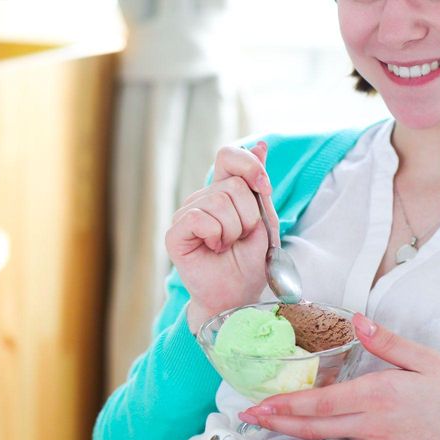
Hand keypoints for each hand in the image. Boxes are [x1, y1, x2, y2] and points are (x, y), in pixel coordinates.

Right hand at [166, 142, 278, 332]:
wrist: (237, 295)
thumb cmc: (249, 262)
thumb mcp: (263, 219)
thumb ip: (259, 185)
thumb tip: (261, 144)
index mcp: (221, 191)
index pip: (228, 155)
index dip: (249, 166)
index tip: (264, 188)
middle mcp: (201, 199)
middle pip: (231, 185)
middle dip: (248, 216)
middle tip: (240, 238)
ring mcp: (185, 215)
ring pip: (217, 201)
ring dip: (233, 230)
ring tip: (227, 246)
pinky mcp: (175, 234)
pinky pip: (198, 218)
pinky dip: (215, 235)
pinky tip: (213, 248)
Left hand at [239, 314, 439, 439]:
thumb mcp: (428, 361)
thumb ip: (388, 343)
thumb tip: (358, 321)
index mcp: (378, 394)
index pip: (321, 403)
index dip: (286, 405)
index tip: (259, 403)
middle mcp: (370, 422)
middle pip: (312, 426)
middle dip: (276, 420)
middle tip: (247, 415)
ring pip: (324, 436)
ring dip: (293, 427)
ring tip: (267, 418)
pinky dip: (321, 433)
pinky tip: (306, 425)